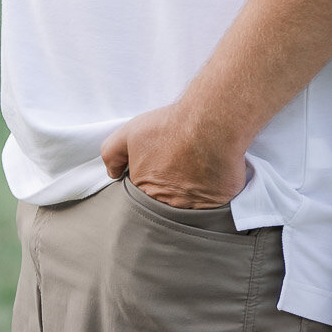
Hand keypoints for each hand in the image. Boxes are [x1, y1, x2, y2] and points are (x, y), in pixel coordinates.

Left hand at [101, 102, 246, 207]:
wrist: (209, 123)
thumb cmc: (171, 127)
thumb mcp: (130, 132)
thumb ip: (112, 153)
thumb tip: (113, 172)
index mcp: (146, 193)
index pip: (142, 197)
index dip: (149, 180)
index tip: (159, 166)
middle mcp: (169, 207)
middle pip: (164, 205)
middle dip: (168, 190)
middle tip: (177, 167)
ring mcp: (195, 208)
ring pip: (189, 207)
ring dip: (190, 193)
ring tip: (195, 169)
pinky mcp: (218, 203)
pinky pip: (213, 204)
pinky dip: (211, 193)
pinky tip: (212, 175)